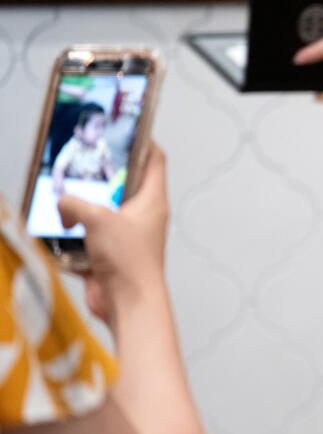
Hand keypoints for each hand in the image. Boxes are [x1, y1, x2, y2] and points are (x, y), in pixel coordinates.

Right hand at [58, 145, 168, 323]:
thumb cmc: (128, 260)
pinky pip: (88, 239)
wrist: (128, 304)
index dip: (143, 142)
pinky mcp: (111, 255)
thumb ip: (74, 203)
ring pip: (102, 212)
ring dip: (82, 208)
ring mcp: (127, 236)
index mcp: (152, 200)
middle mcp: (143, 216)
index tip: (125, 129)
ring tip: (61, 196)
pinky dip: (73, 237)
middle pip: (124, 185)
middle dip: (102, 175)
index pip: (155, 160)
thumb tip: (62, 204)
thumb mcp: (97, 219)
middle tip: (80, 162)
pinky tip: (56, 232)